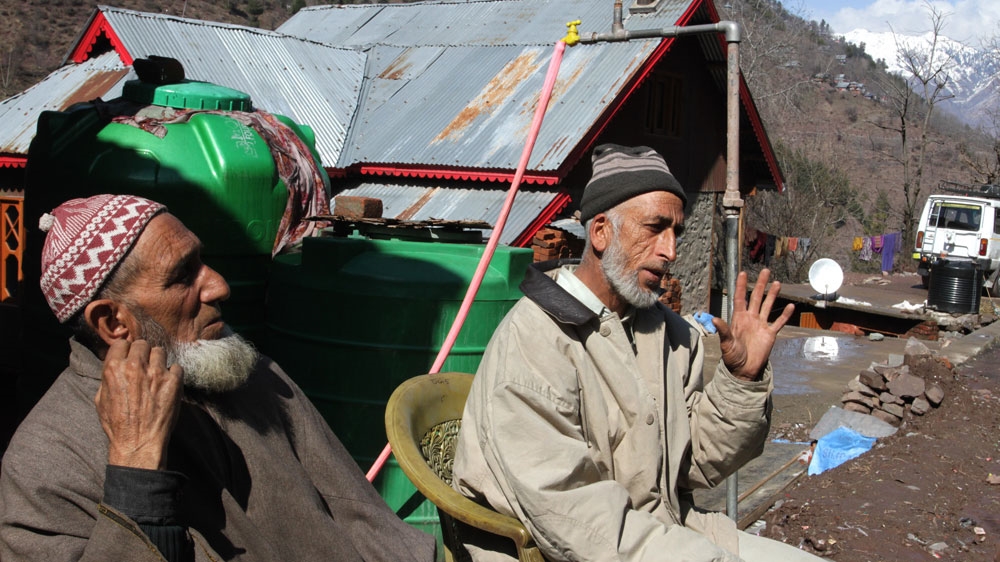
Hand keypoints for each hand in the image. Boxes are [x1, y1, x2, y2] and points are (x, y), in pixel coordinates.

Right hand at [94, 340, 183, 469]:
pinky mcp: (173, 381)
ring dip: (158, 361)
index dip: (126, 351)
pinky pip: (176, 367)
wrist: (138, 443)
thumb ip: (108, 378)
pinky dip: (173, 374)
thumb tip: (115, 366)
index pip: (122, 343)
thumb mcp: (101, 400)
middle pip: (143, 344)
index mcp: (114, 369)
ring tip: (156, 376)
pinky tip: (168, 385)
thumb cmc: (118, 425)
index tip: (130, 357)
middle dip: (143, 353)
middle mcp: (135, 366)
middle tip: (144, 366)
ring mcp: (156, 372)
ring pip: (160, 351)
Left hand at [713, 269, 794, 381]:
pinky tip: (791, 306)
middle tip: (765, 271)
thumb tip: (715, 319)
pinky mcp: (770, 334)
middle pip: (756, 297)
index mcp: (739, 319)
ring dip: (772, 295)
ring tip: (777, 283)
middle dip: (760, 284)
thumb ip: (723, 331)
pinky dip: (785, 315)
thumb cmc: (732, 357)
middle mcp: (750, 319)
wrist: (744, 370)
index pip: (740, 298)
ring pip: (768, 306)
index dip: (741, 286)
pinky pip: (778, 322)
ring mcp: (761, 325)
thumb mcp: (726, 344)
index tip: (743, 273)